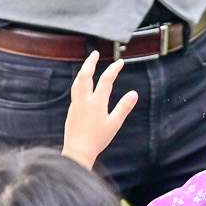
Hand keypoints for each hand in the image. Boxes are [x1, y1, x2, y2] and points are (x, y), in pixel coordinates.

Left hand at [61, 54, 137, 168]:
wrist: (77, 152)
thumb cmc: (97, 140)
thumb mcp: (114, 124)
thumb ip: (124, 107)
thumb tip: (134, 93)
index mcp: (97, 102)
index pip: (106, 80)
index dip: (114, 69)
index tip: (120, 62)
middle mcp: (84, 101)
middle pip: (85, 75)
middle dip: (90, 62)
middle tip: (95, 53)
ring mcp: (76, 105)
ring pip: (77, 82)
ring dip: (83, 71)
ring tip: (88, 65)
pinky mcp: (72, 111)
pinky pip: (75, 91)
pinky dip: (79, 83)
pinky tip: (82, 85)